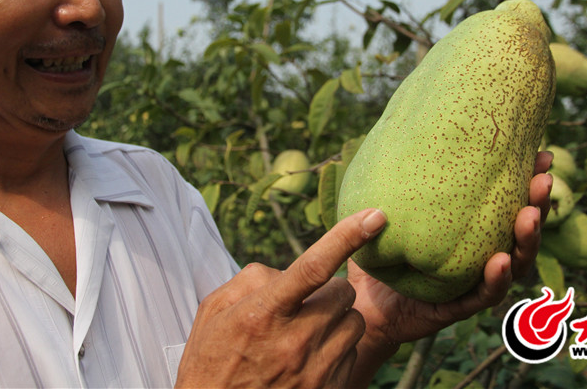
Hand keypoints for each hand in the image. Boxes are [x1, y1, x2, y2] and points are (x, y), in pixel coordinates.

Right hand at [175, 208, 388, 388]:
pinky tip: (309, 360)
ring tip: (306, 333)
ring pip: (354, 324)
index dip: (348, 236)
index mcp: (264, 313)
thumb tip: (286, 271)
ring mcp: (315, 370)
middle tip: (305, 304)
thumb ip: (251, 280)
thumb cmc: (211, 364)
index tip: (375, 215)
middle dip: (330, 290)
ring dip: (337, 320)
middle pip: (344, 294)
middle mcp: (295, 341)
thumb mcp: (213, 313)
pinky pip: (352, 354)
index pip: (313, 266)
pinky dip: (337, 349)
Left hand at [348, 152, 553, 373]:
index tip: (542, 154)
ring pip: (512, 264)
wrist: (358, 296)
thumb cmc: (376, 242)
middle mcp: (478, 254)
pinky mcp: (456, 308)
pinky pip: (481, 296)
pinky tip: (499, 261)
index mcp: (472, 229)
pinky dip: (494, 280)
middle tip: (543, 178)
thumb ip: (400, 174)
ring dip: (524, 241)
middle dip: (537, 204)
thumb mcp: (388, 203)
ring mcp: (471, 282)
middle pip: (519, 230)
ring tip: (529, 215)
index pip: (507, 201)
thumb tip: (403, 124)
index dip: (528, 179)